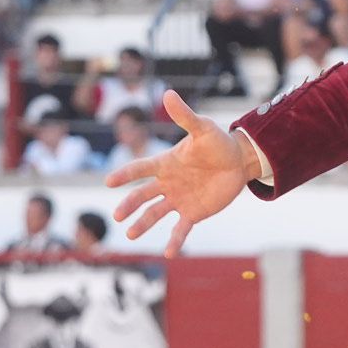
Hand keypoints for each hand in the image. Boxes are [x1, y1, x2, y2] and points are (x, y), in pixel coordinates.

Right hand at [107, 90, 258, 256]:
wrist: (238, 162)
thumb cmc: (217, 143)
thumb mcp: (202, 128)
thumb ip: (184, 116)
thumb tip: (169, 93)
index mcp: (166, 163)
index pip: (140, 168)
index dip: (125, 174)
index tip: (109, 181)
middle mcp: (168, 183)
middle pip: (142, 195)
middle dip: (130, 205)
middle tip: (118, 215)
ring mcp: (179, 199)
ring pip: (155, 214)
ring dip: (143, 224)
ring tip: (130, 236)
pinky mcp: (193, 212)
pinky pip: (181, 228)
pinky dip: (175, 240)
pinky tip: (169, 253)